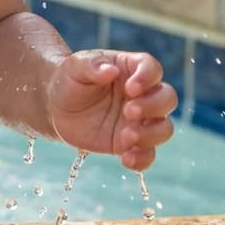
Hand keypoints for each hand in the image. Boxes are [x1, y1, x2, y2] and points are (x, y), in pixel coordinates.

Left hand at [48, 50, 176, 169]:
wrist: (56, 107)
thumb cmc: (69, 80)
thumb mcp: (75, 67)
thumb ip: (92, 65)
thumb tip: (111, 70)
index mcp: (130, 69)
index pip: (152, 68)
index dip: (147, 78)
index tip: (131, 88)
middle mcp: (142, 94)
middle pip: (167, 97)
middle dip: (153, 107)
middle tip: (128, 112)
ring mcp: (140, 120)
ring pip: (164, 127)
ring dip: (150, 134)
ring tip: (125, 137)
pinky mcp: (132, 143)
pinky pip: (149, 154)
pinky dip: (143, 159)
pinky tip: (126, 159)